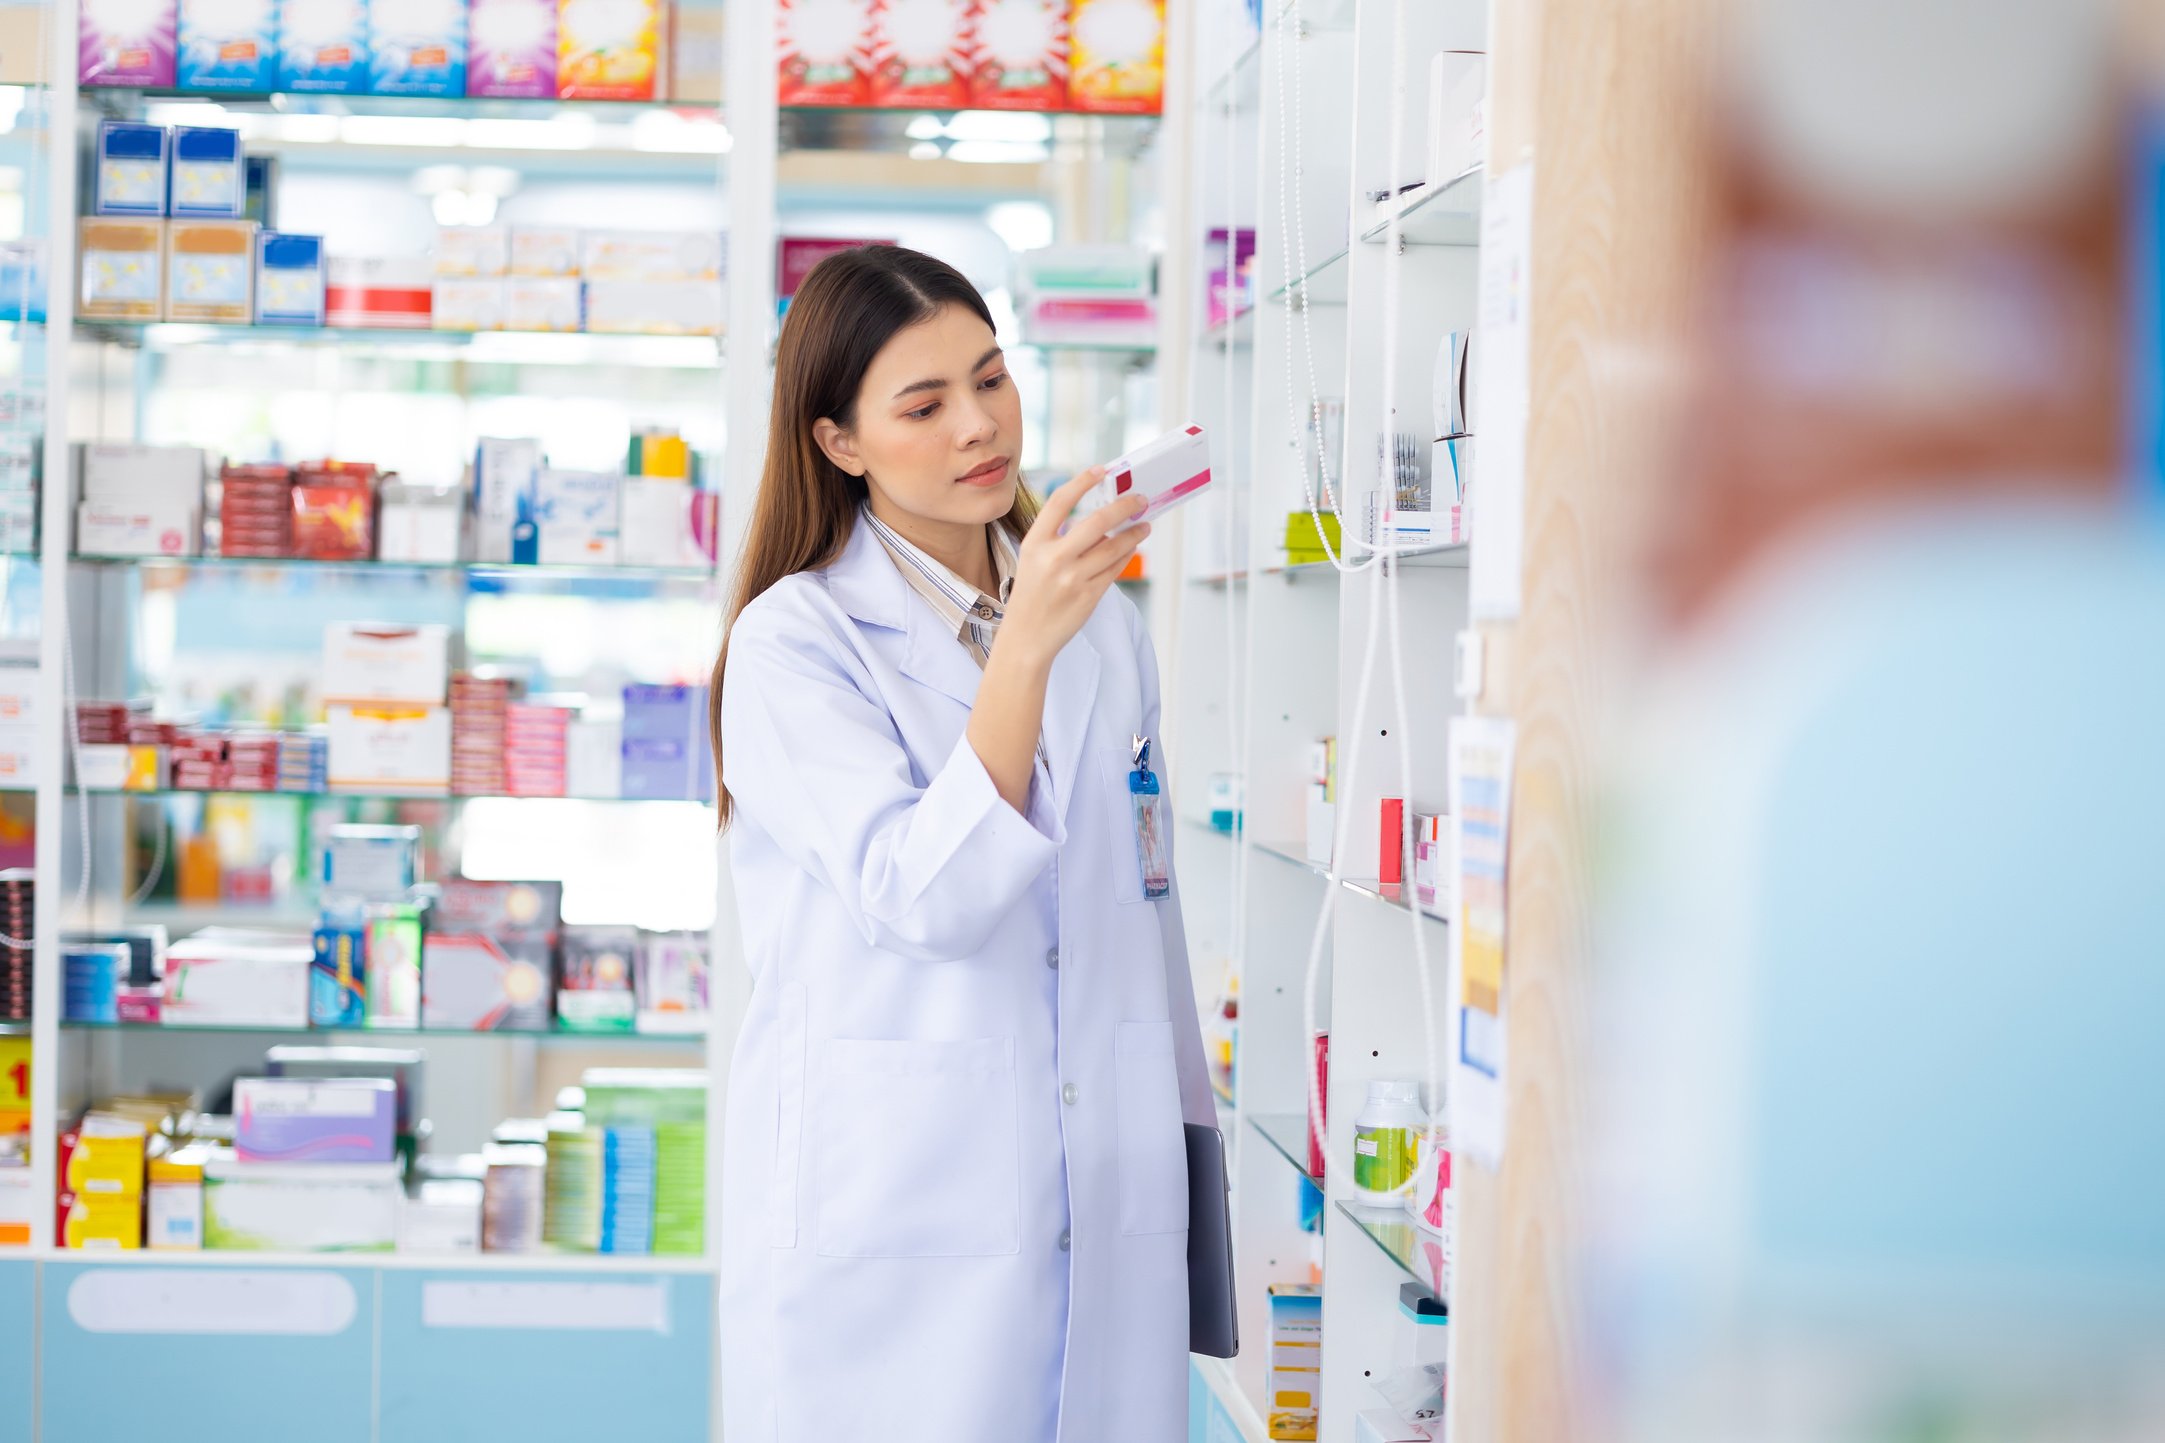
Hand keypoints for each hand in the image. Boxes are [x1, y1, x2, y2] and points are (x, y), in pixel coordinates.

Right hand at [1001, 467, 1149, 669]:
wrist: (1026, 638)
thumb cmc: (1031, 595)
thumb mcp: (1033, 560)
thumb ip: (1059, 539)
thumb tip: (1101, 519)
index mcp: (1034, 544)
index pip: (1060, 502)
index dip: (1082, 481)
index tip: (1102, 470)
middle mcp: (1053, 559)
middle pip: (1096, 522)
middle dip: (1124, 507)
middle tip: (1139, 499)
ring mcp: (1072, 579)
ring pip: (1114, 547)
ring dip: (1134, 533)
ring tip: (1144, 525)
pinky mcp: (1089, 597)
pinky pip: (1115, 569)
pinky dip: (1126, 555)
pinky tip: (1132, 547)